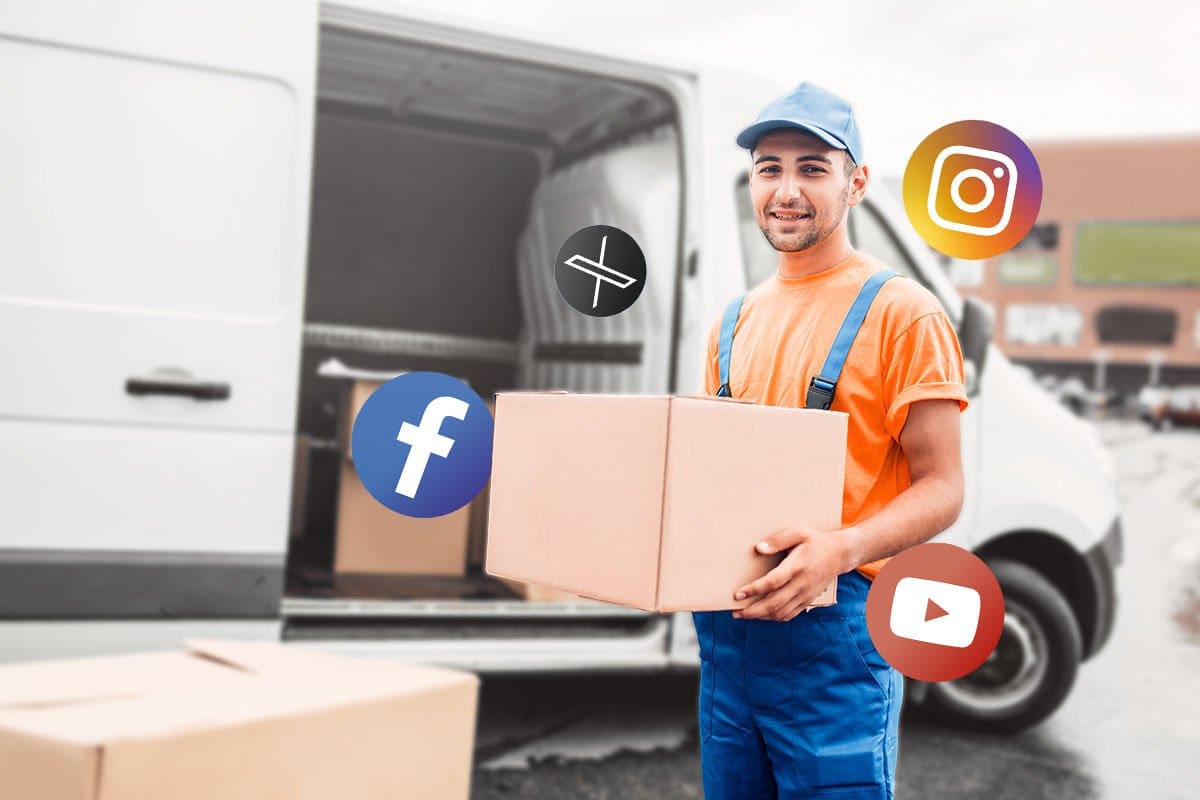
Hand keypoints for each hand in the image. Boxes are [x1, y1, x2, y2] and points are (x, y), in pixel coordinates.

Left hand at [731, 526, 847, 621]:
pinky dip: (774, 617)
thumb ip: (778, 540)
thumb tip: (759, 548)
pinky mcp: (808, 601)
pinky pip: (790, 614)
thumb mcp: (798, 533)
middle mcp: (801, 584)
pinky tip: (762, 615)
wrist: (840, 554)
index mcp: (797, 566)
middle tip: (735, 612)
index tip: (738, 594)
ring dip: (761, 616)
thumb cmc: (816, 541)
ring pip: (781, 613)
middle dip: (752, 611)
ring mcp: (805, 595)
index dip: (754, 590)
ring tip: (743, 614)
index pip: (773, 582)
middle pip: (774, 603)